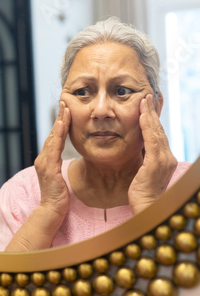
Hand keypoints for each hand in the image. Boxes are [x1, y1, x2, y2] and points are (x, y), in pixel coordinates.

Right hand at [34, 101, 70, 215]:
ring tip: (65, 108)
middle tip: (64, 101)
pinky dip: (58, 135)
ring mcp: (44, 163)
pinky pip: (54, 147)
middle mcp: (42, 159)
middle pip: (52, 134)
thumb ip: (59, 167)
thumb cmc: (58, 197)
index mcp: (46, 161)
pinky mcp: (48, 168)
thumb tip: (62, 160)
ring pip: (52, 138)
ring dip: (59, 122)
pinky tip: (62, 125)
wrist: (51, 211)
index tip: (65, 110)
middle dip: (59, 117)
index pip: (54, 138)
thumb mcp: (60, 178)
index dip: (59, 124)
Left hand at [128, 94, 177, 213]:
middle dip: (153, 112)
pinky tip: (143, 116)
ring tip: (144, 100)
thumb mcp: (142, 172)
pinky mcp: (156, 164)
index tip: (149, 104)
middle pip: (158, 130)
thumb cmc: (141, 193)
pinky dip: (148, 127)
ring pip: (156, 132)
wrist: (146, 208)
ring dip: (150, 114)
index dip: (153, 118)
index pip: (157, 134)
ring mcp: (163, 160)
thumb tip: (137, 148)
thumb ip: (142, 159)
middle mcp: (167, 157)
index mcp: (163, 159)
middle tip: (148, 95)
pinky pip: (152, 141)